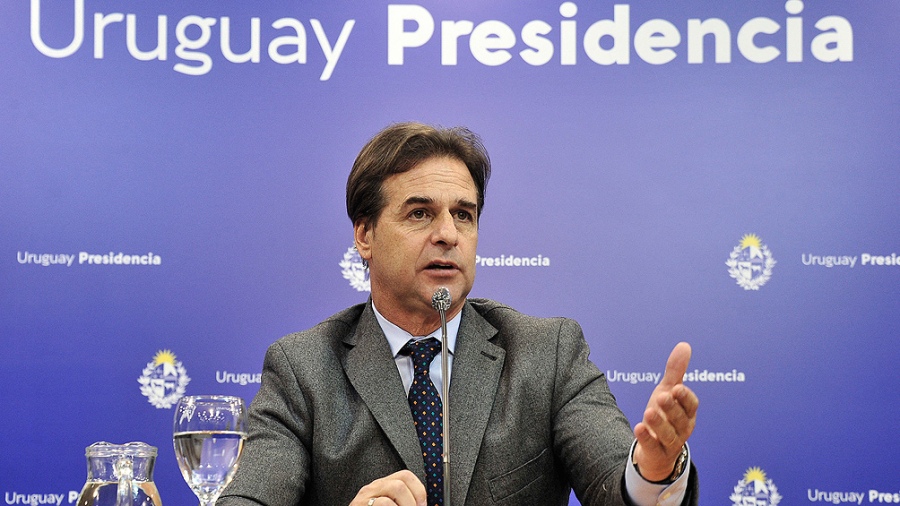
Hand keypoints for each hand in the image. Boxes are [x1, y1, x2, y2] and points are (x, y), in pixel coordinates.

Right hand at [348, 470, 426, 505]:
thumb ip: (401, 502)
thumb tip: (423, 504)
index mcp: (381, 487)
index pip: (405, 475)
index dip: (419, 490)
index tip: (422, 505)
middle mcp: (372, 488)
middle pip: (401, 481)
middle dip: (413, 500)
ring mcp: (364, 497)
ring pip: (396, 488)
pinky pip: (384, 503)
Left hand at [632, 342, 698, 481]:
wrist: (655, 450)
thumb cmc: (665, 416)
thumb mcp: (668, 392)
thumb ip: (676, 371)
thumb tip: (684, 345)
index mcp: (687, 413)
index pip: (691, 405)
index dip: (685, 398)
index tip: (677, 388)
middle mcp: (682, 428)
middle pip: (679, 419)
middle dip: (672, 408)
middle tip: (662, 397)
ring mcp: (670, 443)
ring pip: (668, 434)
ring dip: (659, 424)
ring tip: (649, 412)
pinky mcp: (656, 453)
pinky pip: (652, 446)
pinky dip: (646, 438)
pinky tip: (638, 428)